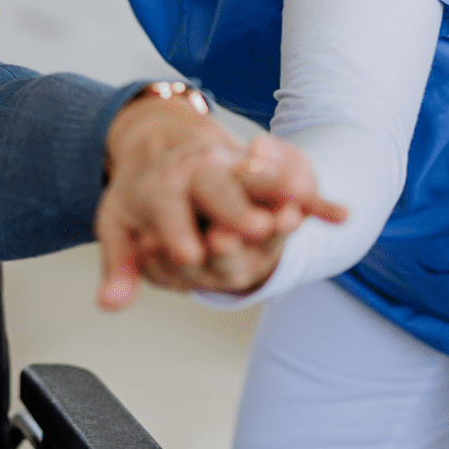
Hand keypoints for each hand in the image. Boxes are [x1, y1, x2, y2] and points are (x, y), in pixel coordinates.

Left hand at [96, 100, 346, 309]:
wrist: (164, 143)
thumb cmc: (141, 196)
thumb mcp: (117, 225)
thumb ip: (119, 265)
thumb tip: (108, 305)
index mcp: (161, 186)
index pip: (168, 210)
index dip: (177, 233)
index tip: (188, 254)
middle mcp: (200, 175)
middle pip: (219, 193)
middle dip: (236, 211)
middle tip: (254, 229)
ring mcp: (234, 173)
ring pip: (261, 183)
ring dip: (282, 197)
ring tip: (299, 214)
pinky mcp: (263, 177)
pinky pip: (292, 187)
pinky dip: (315, 201)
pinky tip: (340, 216)